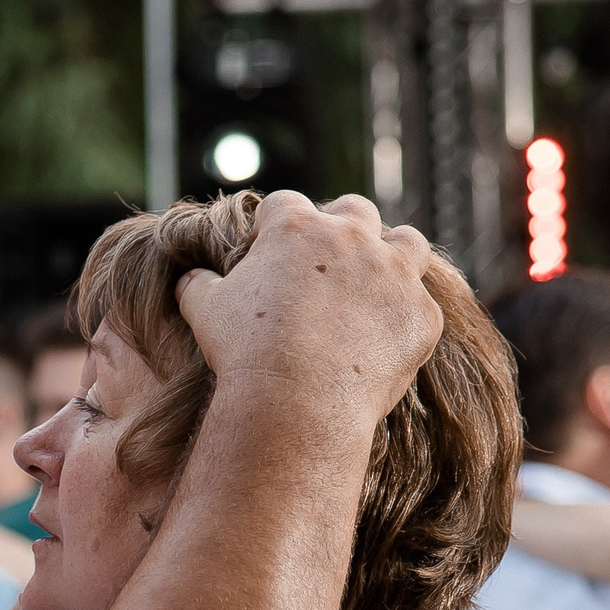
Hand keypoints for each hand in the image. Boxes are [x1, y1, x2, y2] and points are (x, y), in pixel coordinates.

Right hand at [174, 192, 441, 420]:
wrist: (294, 403)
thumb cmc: (244, 354)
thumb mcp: (204, 311)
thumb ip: (197, 285)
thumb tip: (188, 279)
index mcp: (296, 228)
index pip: (286, 206)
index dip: (275, 227)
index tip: (269, 252)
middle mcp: (351, 237)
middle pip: (355, 211)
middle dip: (342, 230)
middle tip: (327, 266)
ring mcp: (393, 274)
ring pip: (408, 242)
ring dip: (394, 256)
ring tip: (379, 283)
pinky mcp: (421, 315)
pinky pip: (422, 308)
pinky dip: (405, 321)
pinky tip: (387, 342)